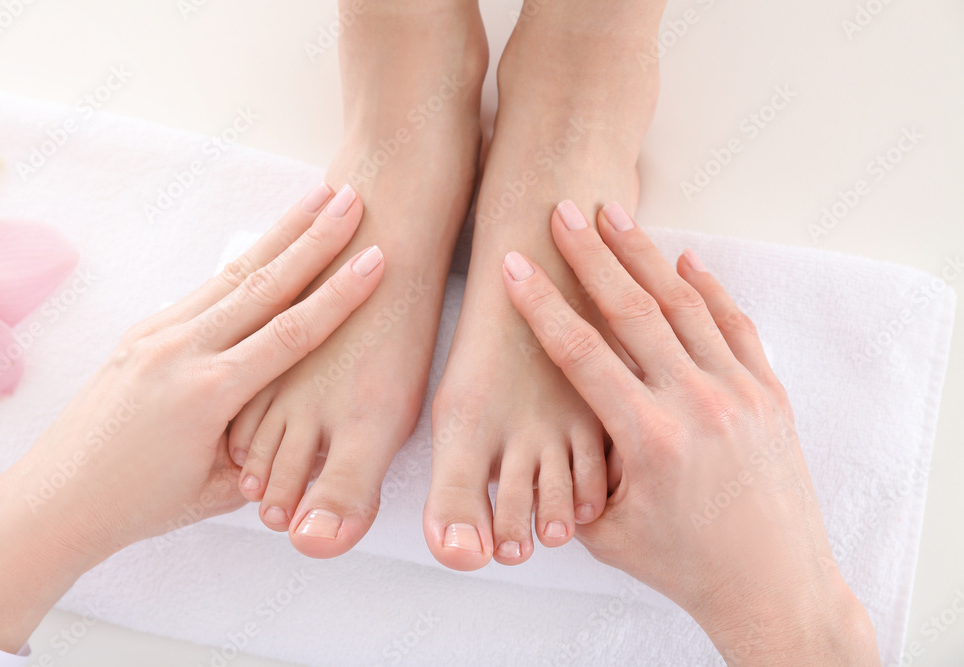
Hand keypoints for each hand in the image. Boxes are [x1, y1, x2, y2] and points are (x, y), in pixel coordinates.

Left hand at [0, 184, 384, 652]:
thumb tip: (311, 432)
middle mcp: (184, 351)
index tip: (375, 260)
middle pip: (265, 283)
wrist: (58, 497)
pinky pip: (206, 290)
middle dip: (314, 238)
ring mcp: (160, 334)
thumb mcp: (217, 491)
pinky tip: (268, 246)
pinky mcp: (145, 332)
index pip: (292, 333)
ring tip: (315, 199)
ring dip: (279, 234)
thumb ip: (270, 454)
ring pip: (233, 274)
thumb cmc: (139, 503)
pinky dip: (244, 262)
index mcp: (211, 393)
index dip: (339, 295)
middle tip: (351, 199)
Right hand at [502, 200, 879, 664]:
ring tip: (615, 214)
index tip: (516, 266)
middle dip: (591, 255)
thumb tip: (551, 430)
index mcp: (649, 438)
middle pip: (634, 309)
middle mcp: (697, 403)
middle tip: (564, 211)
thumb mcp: (609, 532)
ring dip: (645, 256)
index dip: (542, 306)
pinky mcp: (769, 393)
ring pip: (685, 305)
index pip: (581, 353)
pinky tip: (685, 259)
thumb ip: (576, 472)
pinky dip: (710, 287)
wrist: (775, 587)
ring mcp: (740, 392)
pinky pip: (735, 325)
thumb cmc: (685, 567)